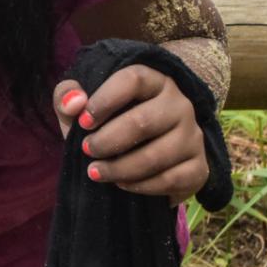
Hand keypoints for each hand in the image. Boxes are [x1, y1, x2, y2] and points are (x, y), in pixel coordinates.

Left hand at [53, 68, 207, 205]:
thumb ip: (67, 97)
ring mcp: (193, 136)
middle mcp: (180, 104)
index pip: (133, 80)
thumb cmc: (106, 126)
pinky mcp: (199, 167)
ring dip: (120, 168)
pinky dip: (141, 186)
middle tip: (87, 151)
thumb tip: (74, 102)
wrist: (137, 162)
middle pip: (143, 121)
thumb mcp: (82, 110)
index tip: (83, 122)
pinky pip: (170, 180)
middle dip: (108, 140)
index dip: (104, 100)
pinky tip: (121, 184)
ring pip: (157, 155)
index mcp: (154, 80)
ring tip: (96, 172)